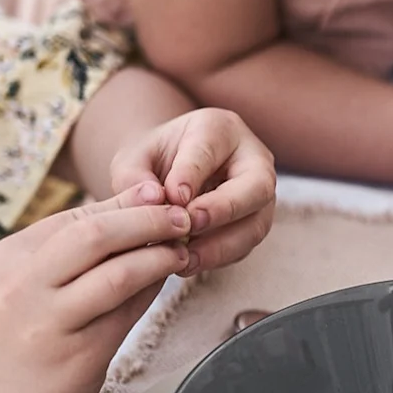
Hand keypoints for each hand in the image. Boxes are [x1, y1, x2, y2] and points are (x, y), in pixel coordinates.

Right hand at [0, 185, 190, 392]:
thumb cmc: (9, 343)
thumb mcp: (21, 284)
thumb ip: (70, 253)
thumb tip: (134, 214)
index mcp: (8, 258)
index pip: (77, 216)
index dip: (127, 203)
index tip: (160, 198)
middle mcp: (23, 284)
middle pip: (97, 233)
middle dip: (149, 218)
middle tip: (182, 216)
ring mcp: (48, 319)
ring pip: (118, 271)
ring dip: (160, 255)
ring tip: (182, 249)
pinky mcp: (77, 352)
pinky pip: (127, 311)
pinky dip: (153, 290)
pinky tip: (168, 280)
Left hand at [108, 107, 276, 274]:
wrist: (167, 174)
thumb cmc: (152, 161)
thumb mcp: (132, 158)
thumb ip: (134, 175)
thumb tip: (154, 200)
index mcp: (219, 129)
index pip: (210, 149)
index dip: (192, 174)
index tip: (172, 197)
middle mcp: (252, 158)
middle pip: (257, 185)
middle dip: (224, 209)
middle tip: (190, 225)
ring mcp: (260, 194)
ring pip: (257, 222)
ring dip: (222, 245)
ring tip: (185, 258)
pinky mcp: (255, 222)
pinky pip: (246, 245)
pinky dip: (219, 257)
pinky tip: (189, 263)